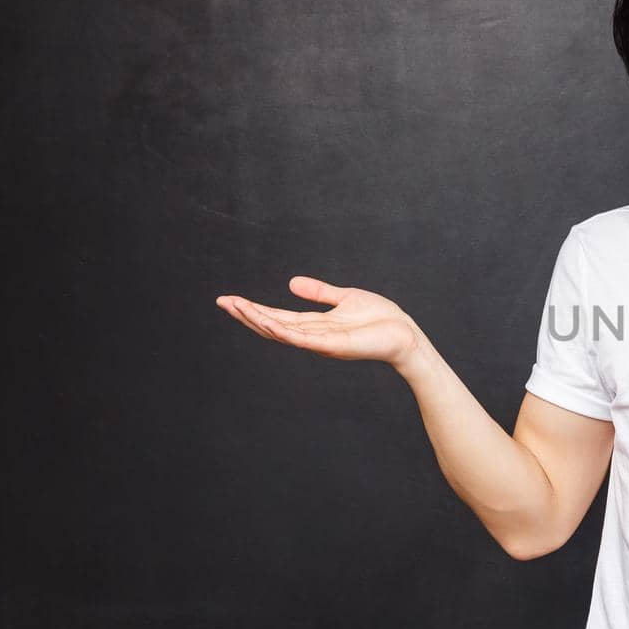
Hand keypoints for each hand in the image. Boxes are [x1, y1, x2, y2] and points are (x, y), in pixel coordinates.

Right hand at [215, 276, 422, 366]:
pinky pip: (302, 338)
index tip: (231, 299)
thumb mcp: (345, 298)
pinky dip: (282, 330)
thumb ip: (320, 292)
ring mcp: (321, 343)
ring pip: (281, 332)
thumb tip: (291, 282)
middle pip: (272, 326)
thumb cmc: (381, 320)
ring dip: (257, 320)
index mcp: (315, 324)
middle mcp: (313, 336)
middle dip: (247, 314)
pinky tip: (265, 320)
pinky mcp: (332, 346)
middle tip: (222, 301)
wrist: (406, 335)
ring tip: (235, 306)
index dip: (254, 309)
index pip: (277, 316)